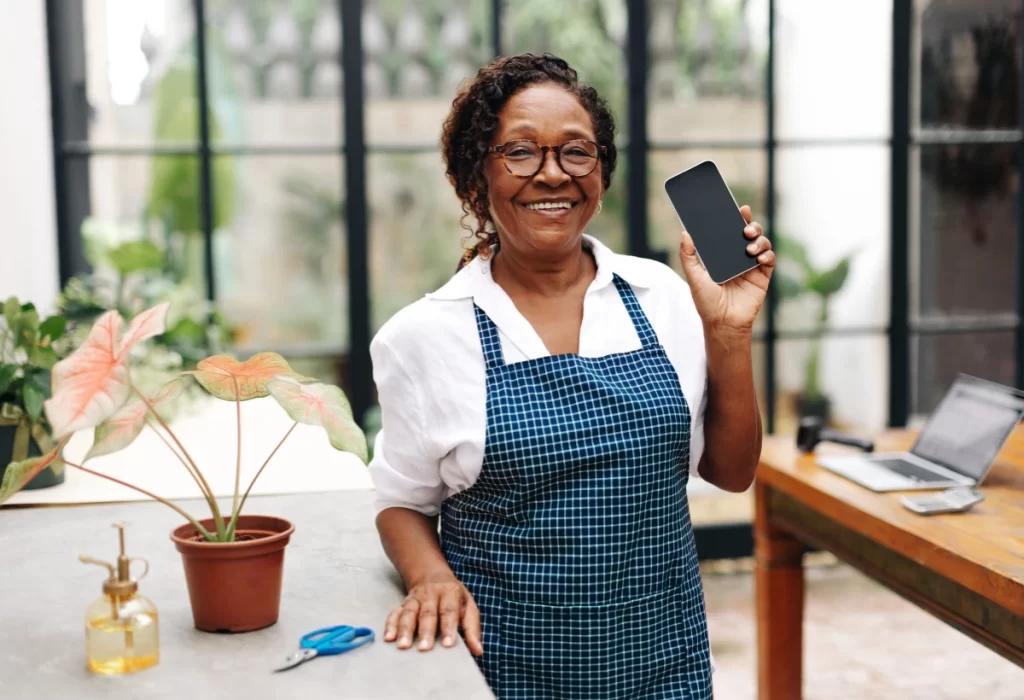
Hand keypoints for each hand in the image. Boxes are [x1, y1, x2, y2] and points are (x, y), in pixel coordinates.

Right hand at [383, 572, 483, 655]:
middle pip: (427, 613)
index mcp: (450, 593)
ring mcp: (415, 599)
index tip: (448, 644)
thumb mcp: (468, 606)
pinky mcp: (403, 604)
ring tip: (403, 646)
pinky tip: (389, 638)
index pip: (449, 611)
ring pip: (409, 613)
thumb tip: (478, 651)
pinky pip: (395, 613)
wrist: (432, 576)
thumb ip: (472, 628)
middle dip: (425, 631)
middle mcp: (431, 594)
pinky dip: (390, 624)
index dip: (449, 627)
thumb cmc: (453, 597)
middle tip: (424, 648)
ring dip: (404, 629)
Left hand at [678, 205, 774, 334]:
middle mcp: (738, 257)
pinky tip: (759, 258)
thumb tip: (684, 233)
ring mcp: (751, 266)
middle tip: (745, 228)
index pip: (731, 232)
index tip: (740, 208)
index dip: (737, 218)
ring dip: (759, 240)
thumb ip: (688, 256)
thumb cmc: (706, 302)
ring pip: (762, 243)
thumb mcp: (694, 277)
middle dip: (751, 225)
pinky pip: (770, 260)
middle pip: (750, 233)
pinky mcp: (762, 277)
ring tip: (749, 248)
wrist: (722, 323)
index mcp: (723, 254)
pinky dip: (767, 255)